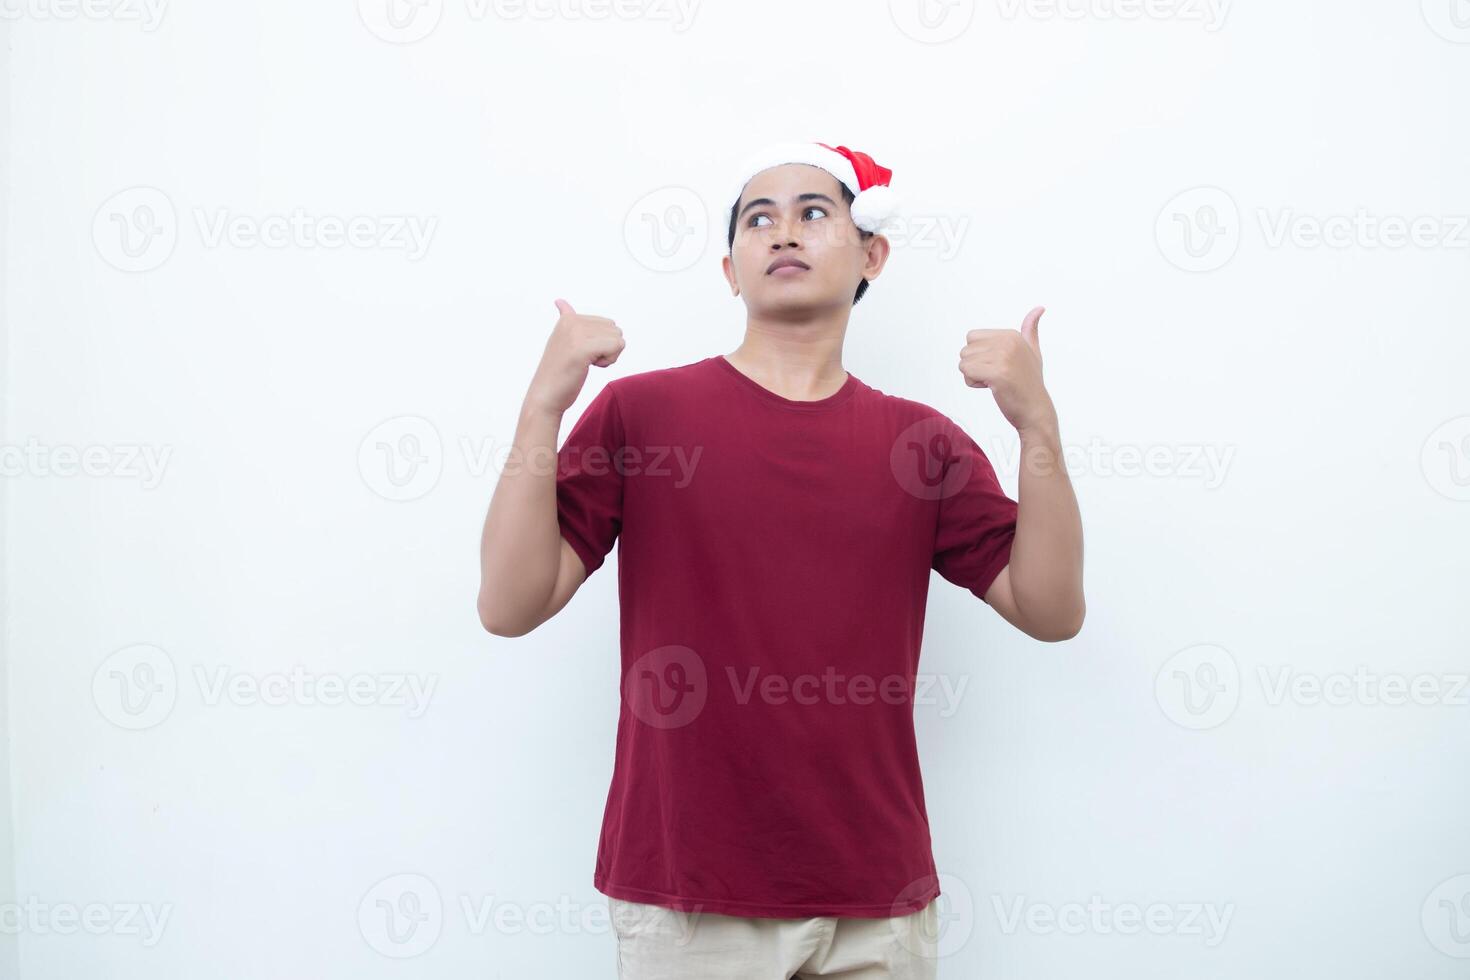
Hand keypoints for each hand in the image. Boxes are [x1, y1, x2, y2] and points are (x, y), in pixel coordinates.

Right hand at [525, 299, 625, 415]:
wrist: (545, 397)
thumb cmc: (558, 373)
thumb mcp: (562, 340)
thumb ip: (566, 320)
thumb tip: (560, 301)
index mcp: (567, 318)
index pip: (607, 323)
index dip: (601, 343)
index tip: (579, 352)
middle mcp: (571, 321)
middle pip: (615, 329)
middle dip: (606, 348)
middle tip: (584, 360)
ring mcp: (576, 334)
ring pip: (618, 339)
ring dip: (607, 356)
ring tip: (584, 363)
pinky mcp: (582, 348)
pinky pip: (616, 347)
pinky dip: (609, 361)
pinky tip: (588, 367)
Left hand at [959, 306, 1055, 433]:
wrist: (1035, 410)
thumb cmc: (1029, 382)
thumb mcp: (1033, 351)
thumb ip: (1030, 330)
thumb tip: (1039, 308)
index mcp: (1011, 334)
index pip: (972, 337)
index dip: (979, 355)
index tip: (998, 365)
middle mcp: (1008, 342)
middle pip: (965, 350)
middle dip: (975, 366)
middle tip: (996, 376)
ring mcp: (1004, 357)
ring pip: (964, 362)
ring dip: (974, 376)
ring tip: (995, 382)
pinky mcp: (998, 374)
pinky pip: (966, 373)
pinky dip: (973, 383)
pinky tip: (992, 388)